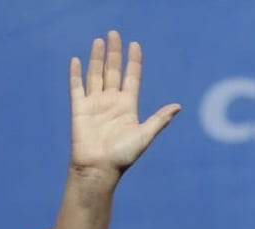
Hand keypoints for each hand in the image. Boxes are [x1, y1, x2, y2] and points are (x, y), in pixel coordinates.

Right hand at [68, 30, 180, 183]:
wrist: (99, 168)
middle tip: (114, 34)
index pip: (132, 78)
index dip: (133, 61)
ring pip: (95, 75)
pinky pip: (77, 87)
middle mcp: (112, 102)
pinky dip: (76, 74)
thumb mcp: (145, 135)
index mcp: (128, 106)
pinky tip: (77, 60)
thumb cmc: (124, 156)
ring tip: (99, 40)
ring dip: (96, 57)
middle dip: (114, 53)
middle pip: (113, 71)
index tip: (135, 45)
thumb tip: (178, 106)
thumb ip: (160, 119)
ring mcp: (95, 104)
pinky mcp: (79, 109)